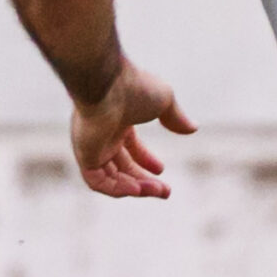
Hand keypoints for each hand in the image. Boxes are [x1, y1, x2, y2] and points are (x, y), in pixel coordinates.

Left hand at [71, 60, 196, 198]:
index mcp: (117, 121)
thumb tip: (192, 129)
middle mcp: (102, 135)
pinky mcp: (84, 155)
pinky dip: (116, 188)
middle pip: (121, 167)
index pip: (129, 147)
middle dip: (144, 181)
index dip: (145, 160)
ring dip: (135, 188)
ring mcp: (91, 146)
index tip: (161, 170)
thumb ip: (175, 117)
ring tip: (157, 191)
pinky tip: (137, 189)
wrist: (107, 84)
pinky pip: (97, 181)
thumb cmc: (134, 87)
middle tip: (165, 192)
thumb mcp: (164, 101)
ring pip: (111, 177)